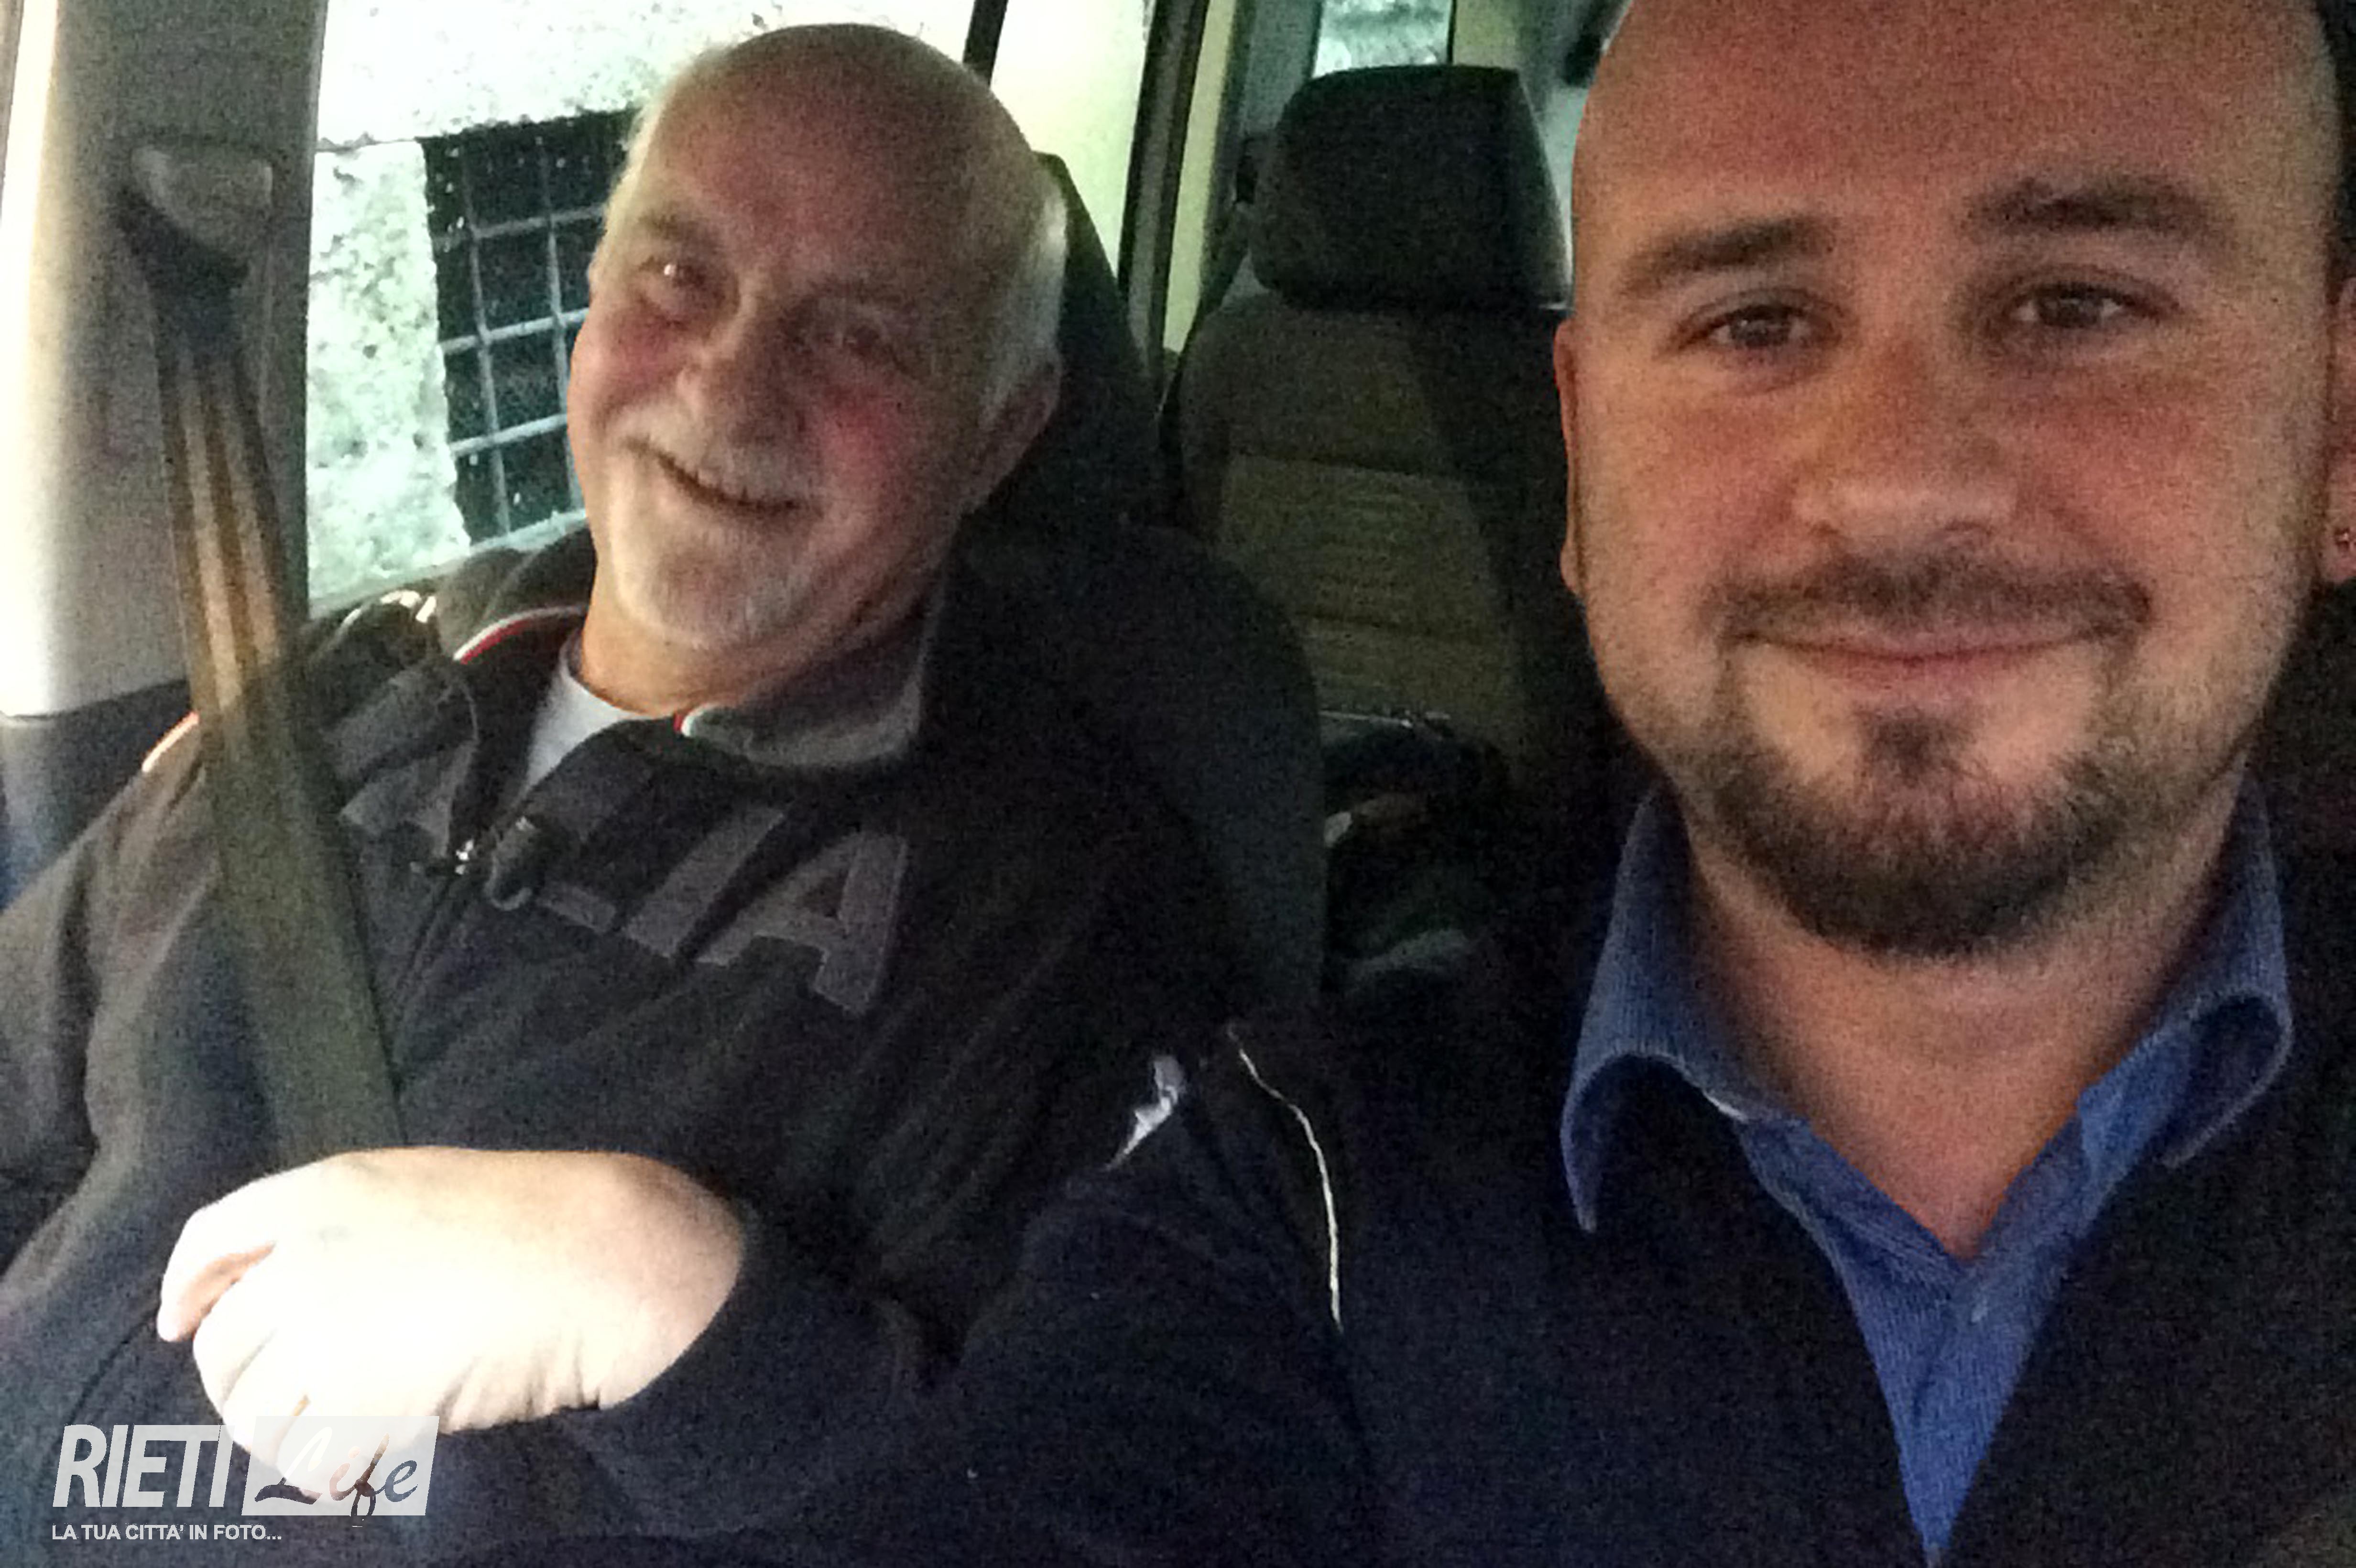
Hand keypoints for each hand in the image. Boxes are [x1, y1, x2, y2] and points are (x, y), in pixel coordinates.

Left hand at [157, 1147, 743, 1478]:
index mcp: (323, 1194)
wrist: (600, 1261)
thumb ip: (358, 1227)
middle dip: (238, 1389)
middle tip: (281, 1412)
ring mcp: (326, 1331)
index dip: (186, 1287)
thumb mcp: (427, 1189)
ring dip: (281, 1440)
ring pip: (252, 1414)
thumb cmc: (540, 1221)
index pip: (211, 1239)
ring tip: (328, 1445)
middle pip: (223, 1346)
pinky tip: (359, 1466)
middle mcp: (304, 1260)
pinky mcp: (359, 1398)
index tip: (180, 1325)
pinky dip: (325, 1473)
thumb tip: (315, 1289)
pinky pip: (306, 1458)